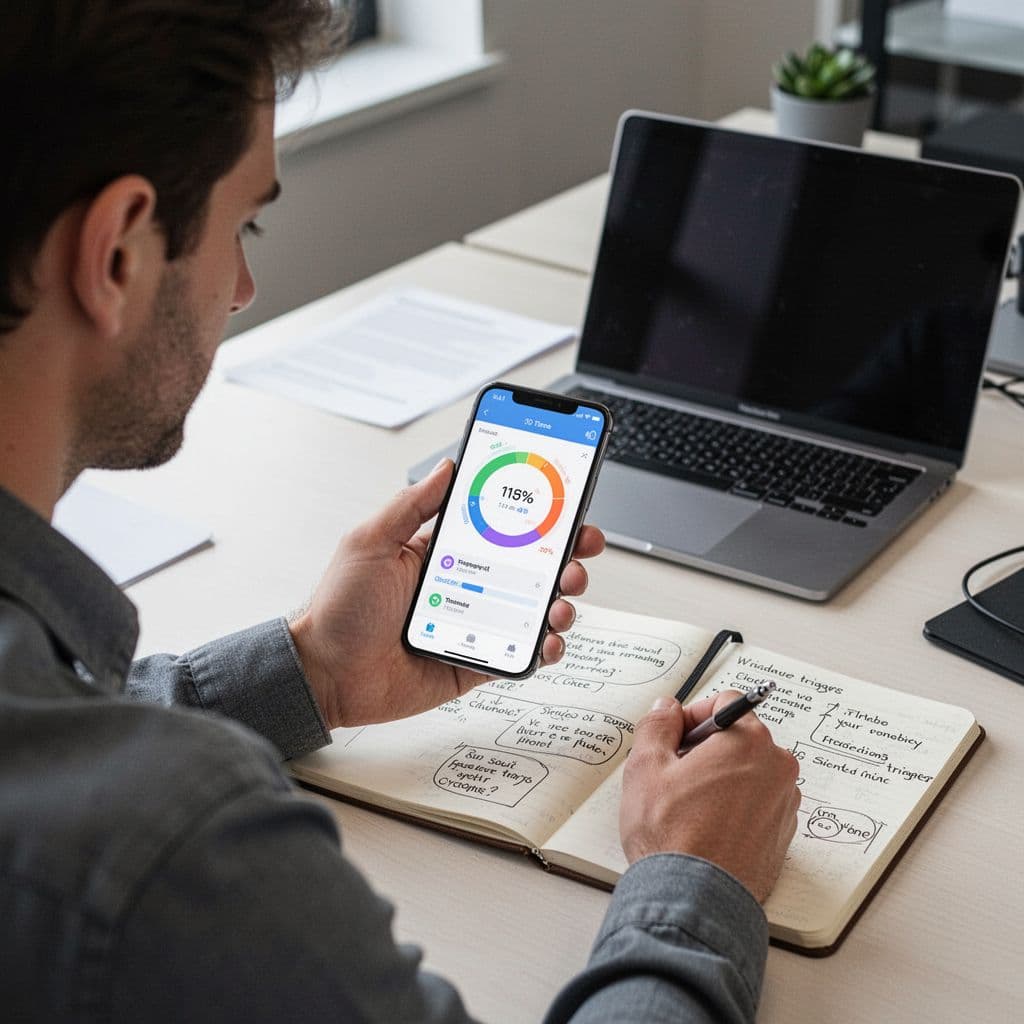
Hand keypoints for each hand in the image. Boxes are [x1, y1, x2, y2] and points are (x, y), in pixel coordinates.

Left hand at [289, 459, 605, 727]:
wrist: (325, 675)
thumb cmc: (339, 608)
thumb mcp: (370, 542)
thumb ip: (411, 505)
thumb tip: (448, 466)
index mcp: (443, 553)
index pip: (502, 528)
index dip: (538, 517)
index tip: (566, 504)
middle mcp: (467, 585)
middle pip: (531, 567)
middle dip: (565, 556)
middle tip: (580, 551)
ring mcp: (475, 624)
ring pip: (535, 609)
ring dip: (562, 601)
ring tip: (563, 600)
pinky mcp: (476, 662)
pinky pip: (521, 655)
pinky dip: (544, 648)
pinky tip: (548, 640)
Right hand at [620, 691, 800, 902]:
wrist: (694, 900)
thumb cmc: (672, 835)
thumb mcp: (646, 766)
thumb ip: (657, 725)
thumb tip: (666, 708)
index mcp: (749, 742)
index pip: (726, 702)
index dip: (693, 715)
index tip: (674, 737)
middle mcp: (777, 768)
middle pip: (738, 738)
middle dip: (706, 748)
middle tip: (674, 773)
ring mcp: (784, 804)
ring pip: (748, 772)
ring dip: (720, 778)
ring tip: (688, 805)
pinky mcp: (782, 835)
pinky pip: (756, 803)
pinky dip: (734, 806)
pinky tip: (705, 826)